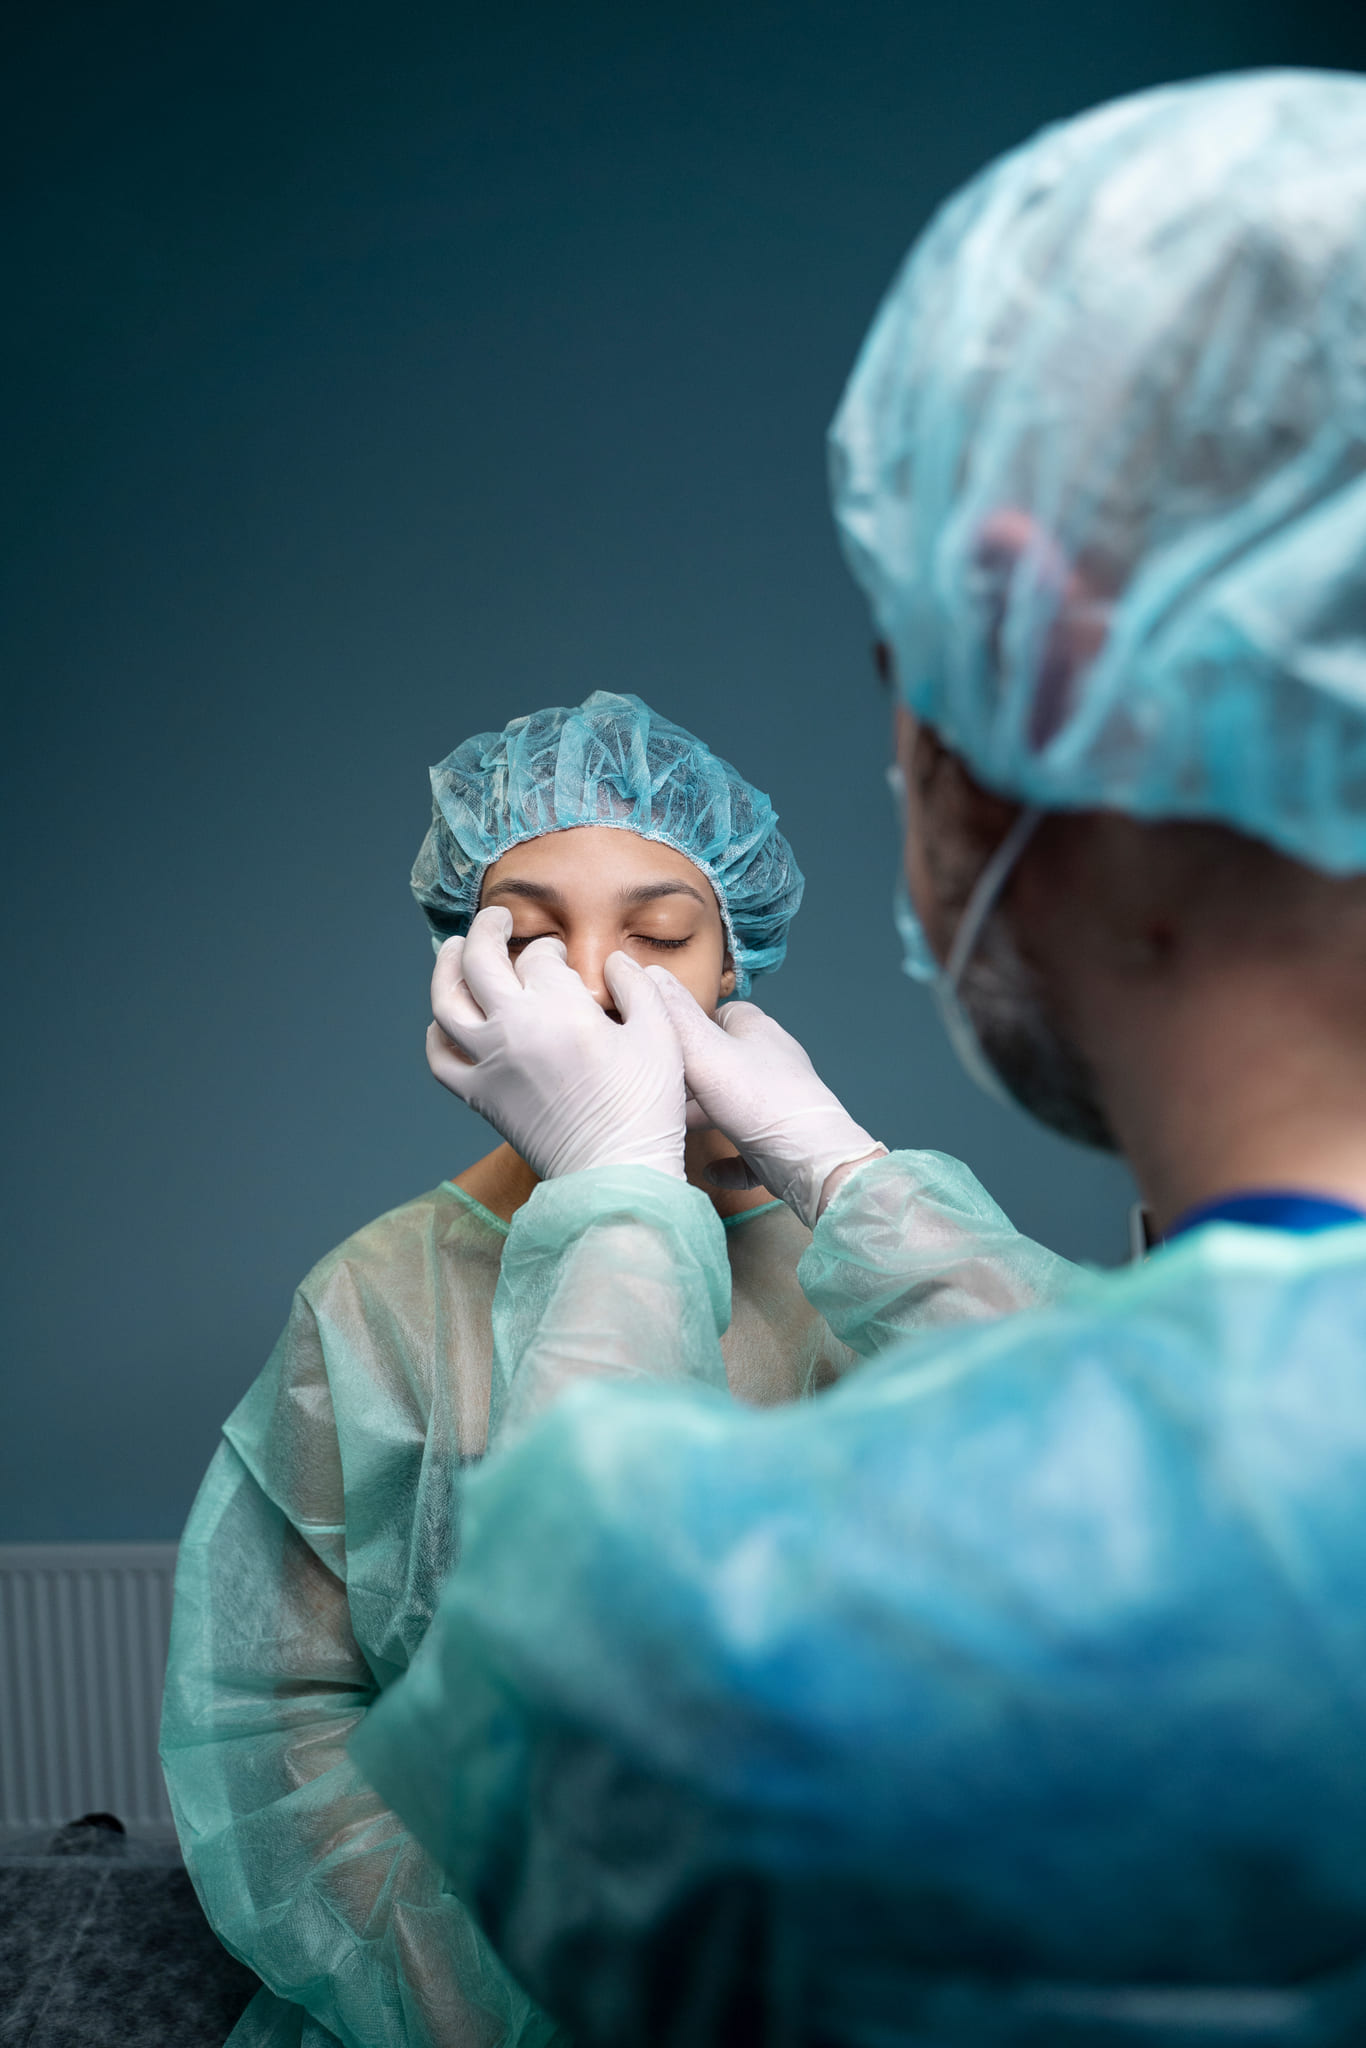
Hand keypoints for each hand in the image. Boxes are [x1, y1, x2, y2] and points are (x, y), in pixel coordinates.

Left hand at [427, 908, 686, 1181]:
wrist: (615, 1174)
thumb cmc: (645, 1108)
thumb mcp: (660, 1037)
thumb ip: (640, 988)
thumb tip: (618, 961)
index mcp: (559, 1007)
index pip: (539, 957)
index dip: (550, 950)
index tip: (560, 956)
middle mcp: (513, 1027)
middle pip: (480, 960)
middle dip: (487, 929)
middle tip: (497, 918)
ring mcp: (489, 1063)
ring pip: (446, 1001)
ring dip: (446, 967)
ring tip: (454, 949)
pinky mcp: (480, 1097)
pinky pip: (439, 1057)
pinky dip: (437, 1033)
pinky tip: (447, 1021)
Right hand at [646, 975, 883, 1227]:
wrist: (812, 1161)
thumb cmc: (760, 1100)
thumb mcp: (706, 1052)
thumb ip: (674, 1016)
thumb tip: (647, 971)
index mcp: (755, 1030)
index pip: (717, 1013)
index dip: (686, 1024)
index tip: (655, 1041)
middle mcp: (770, 1062)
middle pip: (721, 1061)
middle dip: (688, 1078)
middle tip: (655, 1091)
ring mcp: (779, 1103)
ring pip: (732, 1105)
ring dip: (703, 1117)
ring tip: (671, 1128)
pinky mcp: (783, 1144)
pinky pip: (749, 1148)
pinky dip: (729, 1158)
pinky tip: (711, 1171)